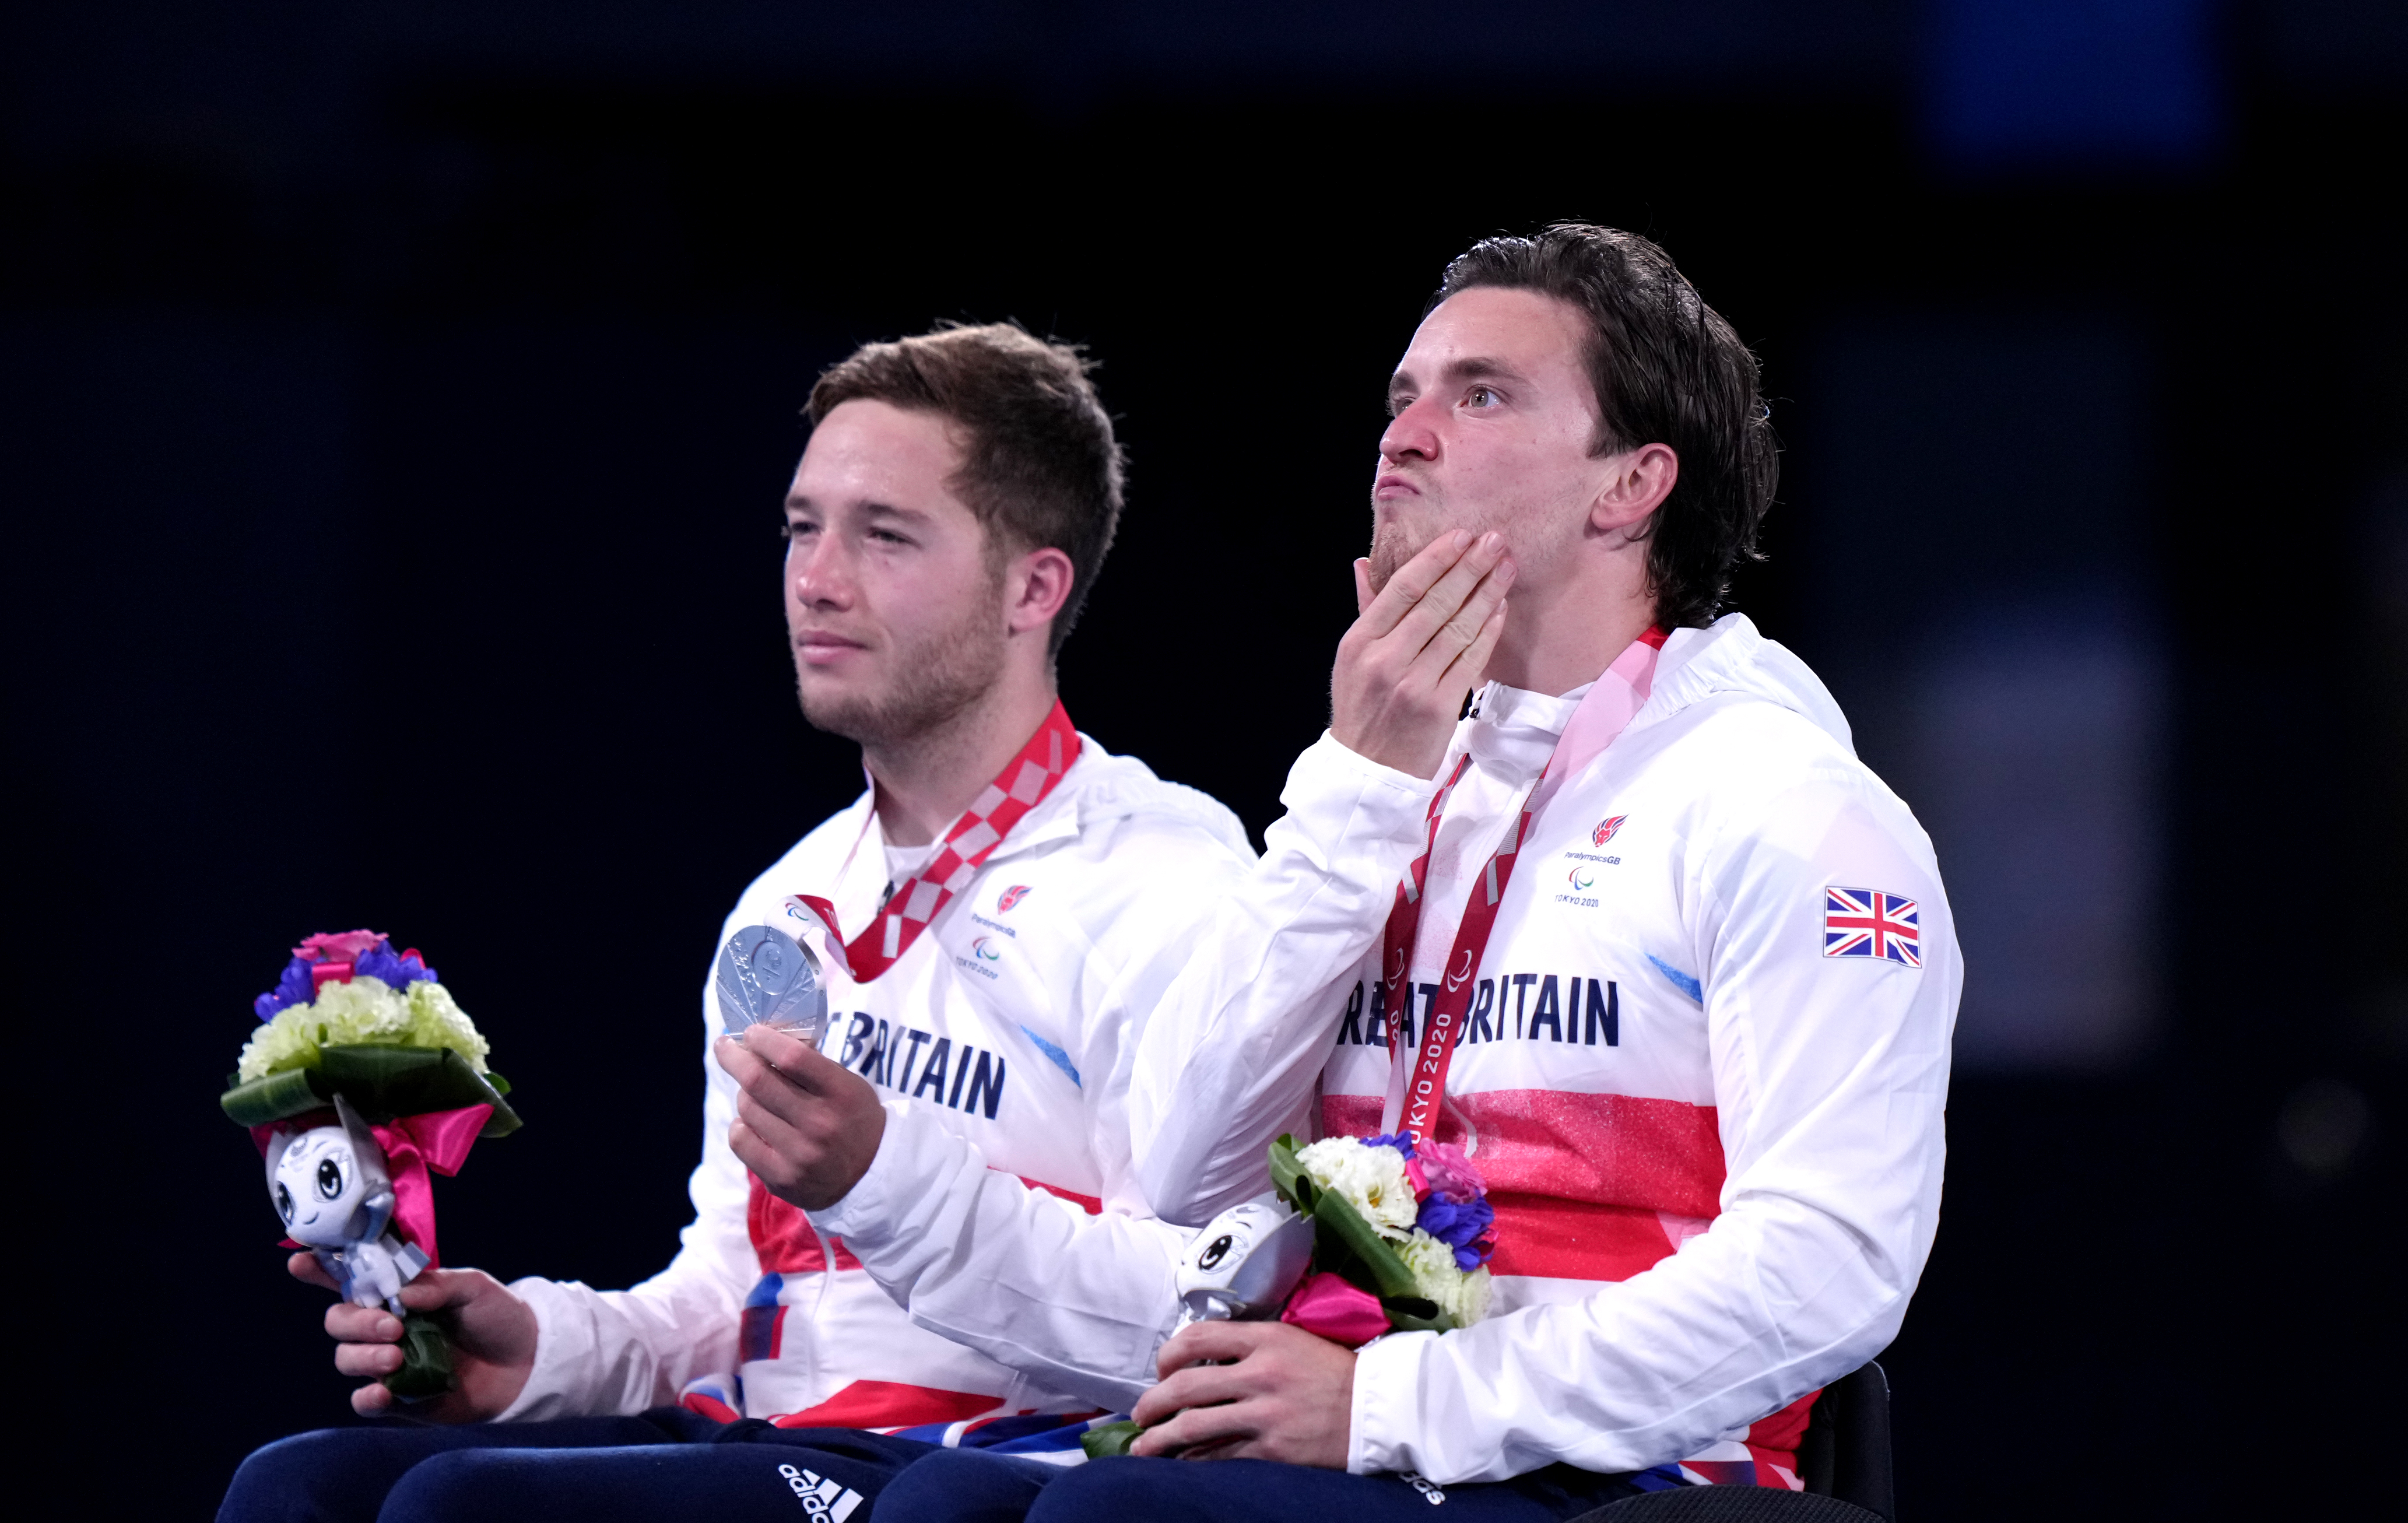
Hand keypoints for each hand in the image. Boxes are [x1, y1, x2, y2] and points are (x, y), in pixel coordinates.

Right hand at [291, 1257, 536, 1420]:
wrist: (528, 1361)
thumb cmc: (499, 1316)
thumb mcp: (474, 1287)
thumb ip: (436, 1284)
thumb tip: (400, 1291)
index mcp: (398, 1295)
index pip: (351, 1280)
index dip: (321, 1271)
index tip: (301, 1261)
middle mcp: (386, 1327)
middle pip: (339, 1322)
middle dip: (355, 1321)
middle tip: (391, 1326)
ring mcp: (389, 1363)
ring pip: (346, 1359)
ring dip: (362, 1356)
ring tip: (396, 1355)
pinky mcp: (400, 1399)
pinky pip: (364, 1402)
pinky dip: (367, 1397)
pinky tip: (383, 1391)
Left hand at [717, 1024, 886, 1211]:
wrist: (871, 1174)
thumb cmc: (853, 1117)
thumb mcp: (847, 1083)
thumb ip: (811, 1063)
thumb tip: (764, 1038)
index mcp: (841, 1093)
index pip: (793, 1058)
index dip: (763, 1039)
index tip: (751, 1031)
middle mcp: (820, 1124)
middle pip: (758, 1081)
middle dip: (733, 1057)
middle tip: (725, 1046)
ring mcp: (799, 1155)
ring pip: (747, 1108)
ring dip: (744, 1093)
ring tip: (754, 1093)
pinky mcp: (781, 1178)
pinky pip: (740, 1140)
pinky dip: (740, 1125)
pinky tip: (752, 1123)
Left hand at [1128, 1320, 1355, 1466]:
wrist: (1376, 1408)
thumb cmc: (1332, 1372)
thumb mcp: (1292, 1340)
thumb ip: (1250, 1345)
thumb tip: (1202, 1361)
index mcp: (1265, 1339)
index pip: (1198, 1337)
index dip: (1168, 1354)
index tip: (1161, 1368)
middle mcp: (1260, 1374)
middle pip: (1186, 1386)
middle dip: (1152, 1402)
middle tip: (1140, 1413)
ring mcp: (1264, 1415)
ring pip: (1193, 1426)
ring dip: (1160, 1439)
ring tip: (1142, 1447)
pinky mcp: (1272, 1450)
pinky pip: (1219, 1456)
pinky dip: (1194, 1461)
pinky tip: (1180, 1463)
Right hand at [1330, 530, 1513, 777]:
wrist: (1368, 770)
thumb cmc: (1362, 708)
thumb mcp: (1351, 658)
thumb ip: (1366, 610)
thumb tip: (1363, 563)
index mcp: (1358, 642)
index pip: (1401, 589)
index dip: (1434, 560)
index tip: (1460, 537)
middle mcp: (1384, 659)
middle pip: (1435, 603)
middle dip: (1469, 568)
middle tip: (1494, 542)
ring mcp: (1413, 683)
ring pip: (1458, 628)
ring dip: (1486, 594)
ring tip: (1505, 568)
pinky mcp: (1439, 706)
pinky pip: (1471, 659)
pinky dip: (1487, 631)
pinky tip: (1500, 609)